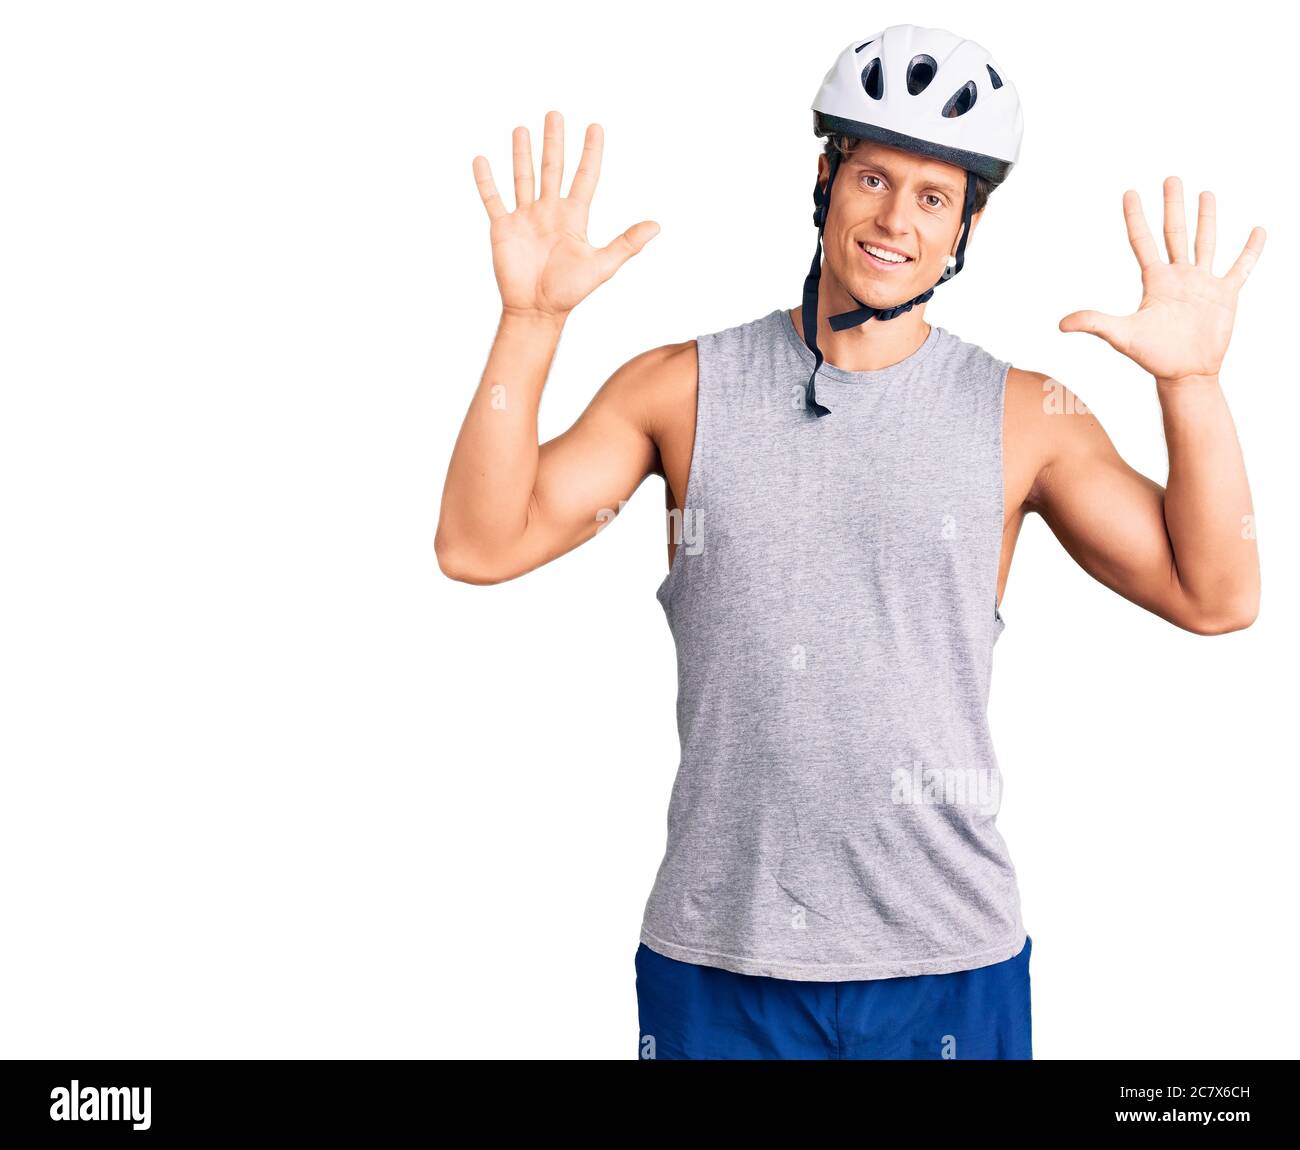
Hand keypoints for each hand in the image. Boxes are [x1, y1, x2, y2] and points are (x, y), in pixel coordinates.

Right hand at [472, 110, 659, 321]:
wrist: (536, 311)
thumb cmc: (569, 292)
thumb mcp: (601, 266)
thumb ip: (627, 244)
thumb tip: (656, 226)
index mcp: (573, 217)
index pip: (585, 177)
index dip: (590, 152)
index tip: (595, 127)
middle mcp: (549, 212)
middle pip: (552, 168)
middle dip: (553, 142)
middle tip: (554, 114)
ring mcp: (525, 218)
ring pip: (522, 177)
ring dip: (521, 154)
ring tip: (522, 129)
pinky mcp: (503, 228)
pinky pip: (493, 199)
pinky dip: (486, 181)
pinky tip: (481, 160)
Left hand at [1059, 177, 1265, 382]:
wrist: (1185, 374)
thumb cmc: (1153, 357)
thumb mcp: (1122, 336)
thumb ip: (1095, 323)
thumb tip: (1061, 324)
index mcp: (1155, 281)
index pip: (1142, 240)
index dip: (1135, 217)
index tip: (1130, 193)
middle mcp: (1178, 276)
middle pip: (1175, 232)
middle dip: (1173, 205)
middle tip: (1171, 179)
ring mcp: (1203, 283)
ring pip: (1206, 242)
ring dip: (1206, 218)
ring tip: (1205, 193)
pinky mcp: (1225, 295)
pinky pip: (1241, 267)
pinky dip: (1250, 250)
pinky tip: (1257, 230)